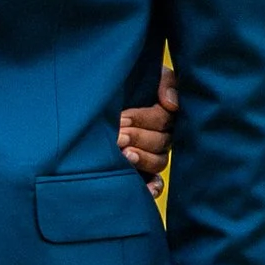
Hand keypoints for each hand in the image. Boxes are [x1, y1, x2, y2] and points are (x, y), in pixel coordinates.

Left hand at [118, 60, 177, 187]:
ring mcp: (154, 155)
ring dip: (142, 158)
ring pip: (159, 162)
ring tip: (123, 154)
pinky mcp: (144, 173)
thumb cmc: (124, 85)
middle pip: (161, 141)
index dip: (142, 119)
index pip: (162, 119)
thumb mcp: (146, 75)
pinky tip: (146, 190)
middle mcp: (162, 136)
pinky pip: (156, 183)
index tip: (121, 118)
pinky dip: (153, 188)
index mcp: (163, 113)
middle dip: (137, 137)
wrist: (93, 99)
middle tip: (117, 136)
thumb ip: (164, 81)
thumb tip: (172, 104)